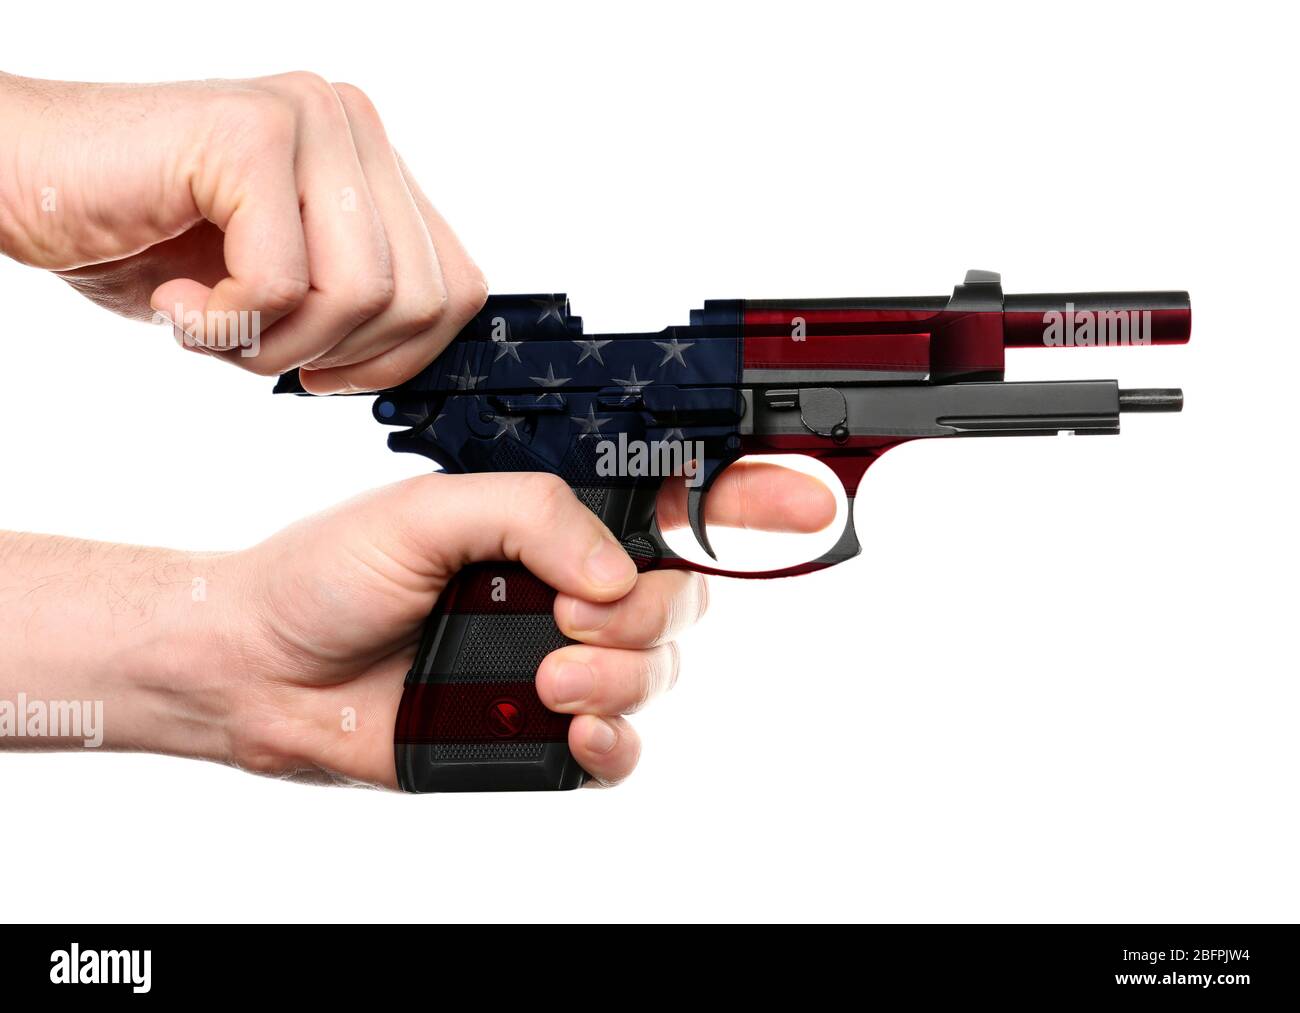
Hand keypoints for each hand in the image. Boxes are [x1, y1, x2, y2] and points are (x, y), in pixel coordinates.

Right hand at [0, 71, 484, 391]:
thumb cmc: (144, 242)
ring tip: (212, 323)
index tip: (327, 374)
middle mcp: (352, 124)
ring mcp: (307, 119)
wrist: (21, 189)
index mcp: (371, 160)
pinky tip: (176, 302)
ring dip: (277, 345)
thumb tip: (425, 357)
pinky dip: (225, 326)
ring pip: (364, 293)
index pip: (457, 287)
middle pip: (422, 299)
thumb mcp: (281, 288)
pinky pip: (282, 281)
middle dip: (337, 358)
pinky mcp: (251, 133)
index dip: (402, 359)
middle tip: (254, 347)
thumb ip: (358, 301)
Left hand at [208, 465, 833, 785]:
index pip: (672, 506)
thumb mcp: (429, 511)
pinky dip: (612, 742)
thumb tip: (614, 574)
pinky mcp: (537, 733)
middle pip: (683, 597)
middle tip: (573, 618)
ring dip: (620, 678)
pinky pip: (617, 748)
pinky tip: (572, 733)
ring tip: (547, 677)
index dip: (750, 503)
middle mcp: (567, 589)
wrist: (263, 668)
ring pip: (656, 673)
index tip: (807, 502)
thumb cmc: (329, 574)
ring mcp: (558, 662)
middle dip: (648, 613)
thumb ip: (534, 517)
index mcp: (552, 524)